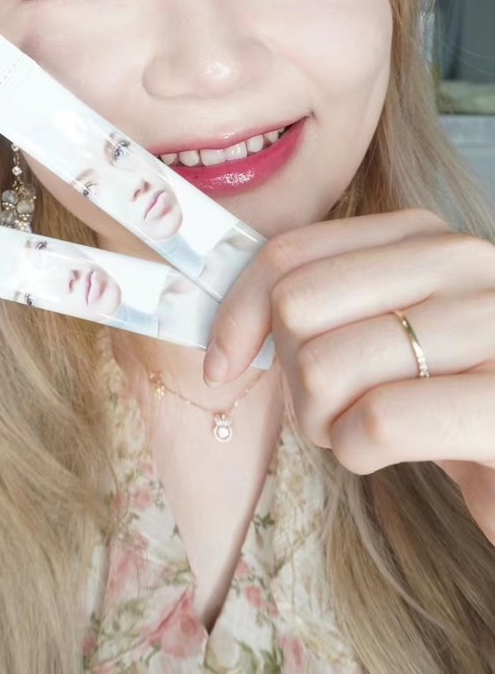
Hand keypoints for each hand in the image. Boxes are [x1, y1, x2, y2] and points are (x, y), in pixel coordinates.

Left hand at [202, 209, 494, 543]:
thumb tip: (228, 326)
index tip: (224, 365)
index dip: (238, 313)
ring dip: (319, 422)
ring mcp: (491, 326)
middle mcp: (464, 263)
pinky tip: (379, 454)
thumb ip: (327, 307)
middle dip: (288, 375)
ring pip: (325, 366)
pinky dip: (354, 451)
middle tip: (323, 410)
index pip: (291, 254)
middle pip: (298, 306)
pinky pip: (375, 420)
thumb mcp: (392, 336)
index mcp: (424, 237)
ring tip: (355, 433)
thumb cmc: (452, 399)